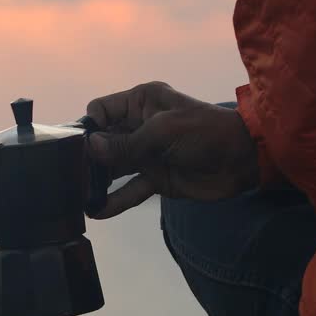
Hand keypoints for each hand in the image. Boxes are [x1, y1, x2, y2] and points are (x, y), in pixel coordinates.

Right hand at [84, 81, 259, 218]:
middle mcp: (138, 126)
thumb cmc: (205, 132)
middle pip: (103, 141)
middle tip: (71, 176)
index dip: (90, 126)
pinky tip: (97, 211)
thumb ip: (126, 143)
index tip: (80, 146)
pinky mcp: (156, 179)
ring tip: (77, 195)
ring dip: (97, 181)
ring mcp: (146, 154)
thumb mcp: (164, 131)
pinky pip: (130, 189)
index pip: (102, 110)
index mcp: (141, 103)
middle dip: (87, 157)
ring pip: (113, 168)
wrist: (244, 159)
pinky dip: (115, 200)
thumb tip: (91, 148)